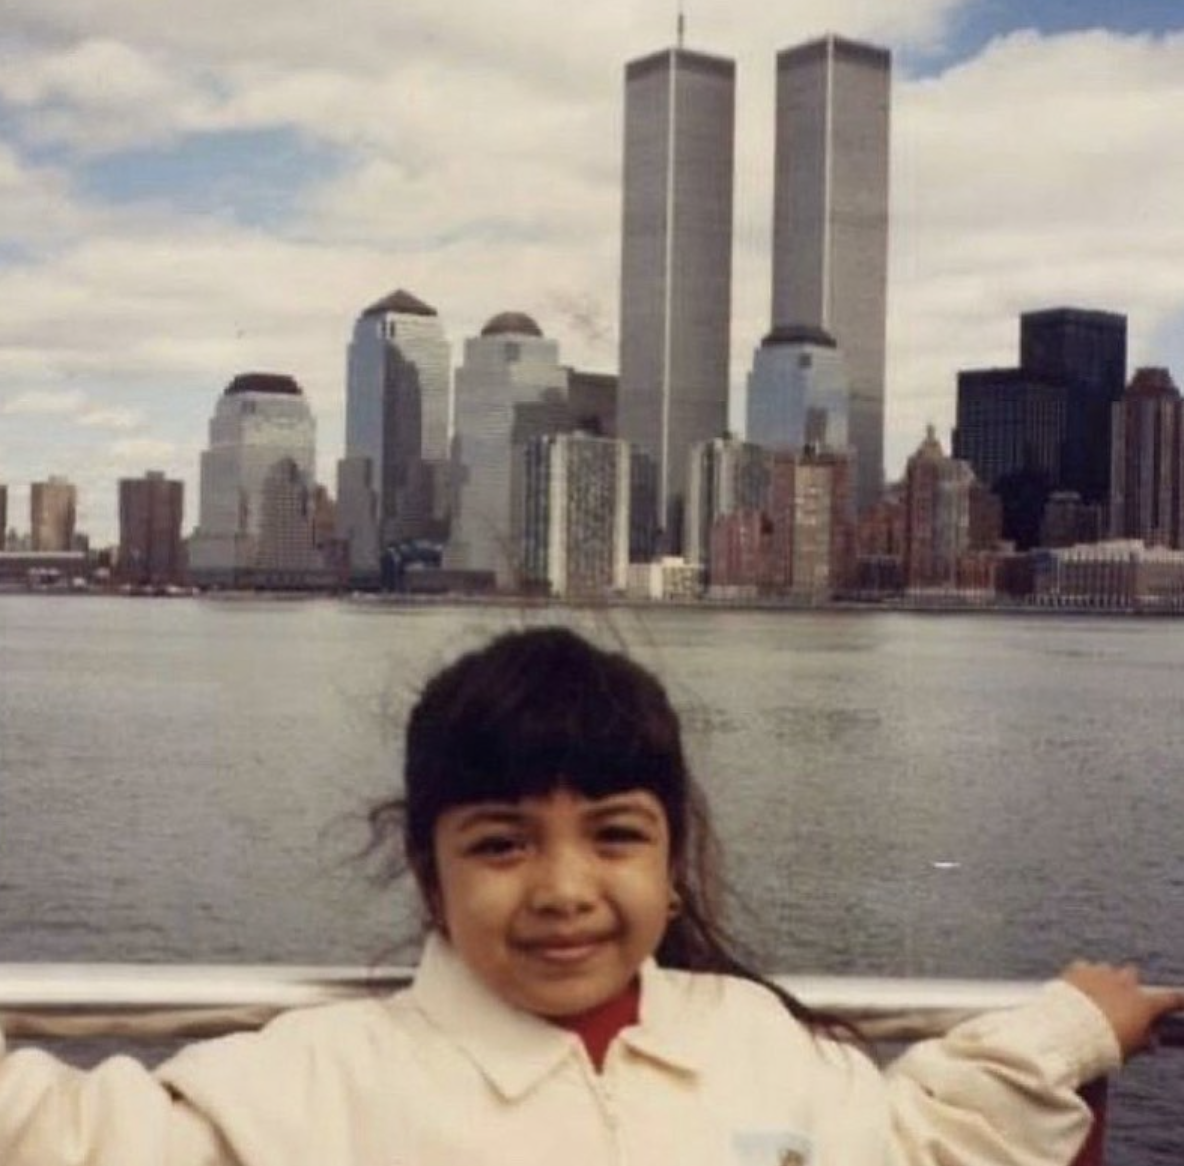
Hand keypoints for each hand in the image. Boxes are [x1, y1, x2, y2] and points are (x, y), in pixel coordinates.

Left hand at [1061, 960, 1183, 1058]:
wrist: (1068, 1030)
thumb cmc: (1104, 1045)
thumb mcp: (1130, 1048)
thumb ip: (1142, 1040)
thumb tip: (1151, 1040)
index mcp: (1144, 1004)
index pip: (1171, 998)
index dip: (1179, 999)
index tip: (1183, 997)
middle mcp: (1125, 984)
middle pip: (1132, 973)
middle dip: (1129, 983)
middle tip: (1122, 997)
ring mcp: (1101, 973)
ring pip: (1107, 969)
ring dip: (1105, 978)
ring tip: (1096, 994)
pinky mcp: (1078, 970)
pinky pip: (1084, 967)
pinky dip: (1084, 976)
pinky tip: (1078, 987)